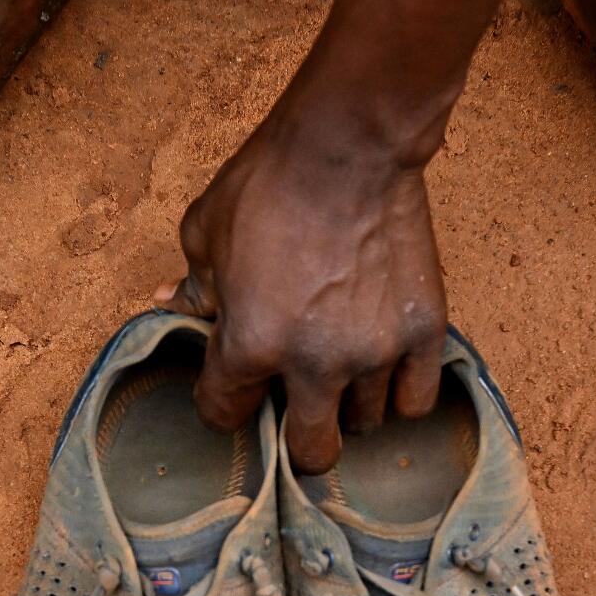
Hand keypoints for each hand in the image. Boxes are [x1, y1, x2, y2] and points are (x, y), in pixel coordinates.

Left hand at [171, 95, 446, 473]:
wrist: (347, 143)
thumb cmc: (267, 181)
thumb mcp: (205, 230)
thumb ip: (194, 284)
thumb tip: (171, 306)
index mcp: (250, 344)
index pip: (226, 415)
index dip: (224, 402)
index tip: (233, 384)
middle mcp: (315, 363)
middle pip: (312, 451)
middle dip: (298, 438)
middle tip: (298, 404)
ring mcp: (375, 352)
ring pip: (366, 423)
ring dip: (351, 404)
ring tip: (344, 366)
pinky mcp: (423, 331)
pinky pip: (417, 400)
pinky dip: (401, 392)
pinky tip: (388, 366)